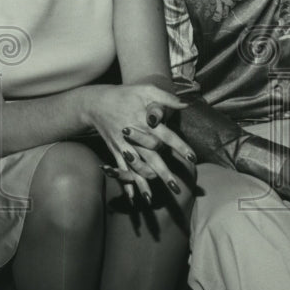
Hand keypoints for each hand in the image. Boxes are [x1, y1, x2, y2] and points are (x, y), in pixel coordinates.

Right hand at [84, 84, 194, 200]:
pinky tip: (132, 197)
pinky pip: (121, 169)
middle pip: (152, 158)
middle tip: (176, 188)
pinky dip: (126, 183)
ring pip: (135, 168)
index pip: (167, 136)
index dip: (180, 147)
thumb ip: (167, 98)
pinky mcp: (115, 151)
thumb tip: (186, 104)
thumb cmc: (126, 94)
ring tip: (152, 198)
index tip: (192, 158)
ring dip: (143, 183)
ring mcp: (123, 146)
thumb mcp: (146, 90)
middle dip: (164, 174)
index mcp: (145, 122)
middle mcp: (135, 137)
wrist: (96, 102)